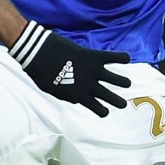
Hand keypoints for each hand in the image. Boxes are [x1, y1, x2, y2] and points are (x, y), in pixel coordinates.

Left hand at [9, 21, 131, 116]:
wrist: (38, 52)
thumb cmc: (41, 72)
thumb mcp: (53, 90)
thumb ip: (67, 97)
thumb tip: (78, 100)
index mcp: (78, 95)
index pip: (98, 109)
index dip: (102, 111)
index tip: (104, 110)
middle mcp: (88, 85)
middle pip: (110, 98)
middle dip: (118, 103)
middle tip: (121, 104)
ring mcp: (93, 70)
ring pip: (117, 80)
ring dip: (123, 82)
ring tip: (125, 83)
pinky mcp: (94, 55)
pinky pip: (114, 57)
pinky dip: (122, 58)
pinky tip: (126, 59)